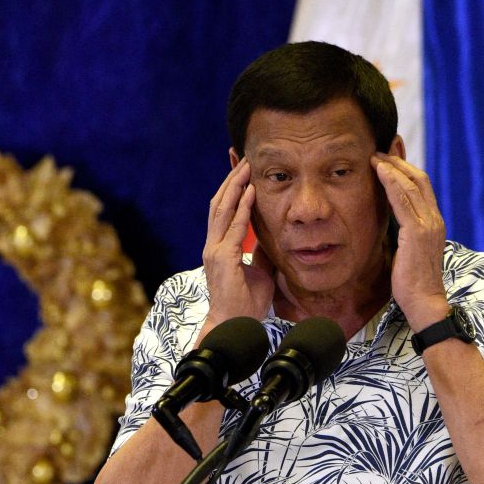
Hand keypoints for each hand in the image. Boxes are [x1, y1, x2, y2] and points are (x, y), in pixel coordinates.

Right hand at [201, 159, 274, 334]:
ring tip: (246, 167)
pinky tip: (252, 192)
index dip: (231, 188)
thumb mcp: (259, 271)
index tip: (241, 169)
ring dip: (235, 186)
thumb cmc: (245, 303)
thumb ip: (261, 253)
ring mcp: (215, 251)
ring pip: (222, 209)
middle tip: (243, 158)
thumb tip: (270, 237)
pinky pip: (233, 227)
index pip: (223, 210)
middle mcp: (213, 245)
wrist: (234, 326)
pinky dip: (242, 207)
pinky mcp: (222, 259)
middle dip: (231, 179)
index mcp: (219, 247)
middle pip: (219, 203)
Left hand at [372, 153, 448, 329]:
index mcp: (434, 223)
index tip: (391, 155)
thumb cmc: (413, 282)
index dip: (406, 168)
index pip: (422, 187)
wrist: (424, 303)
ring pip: (411, 185)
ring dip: (392, 167)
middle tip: (381, 148)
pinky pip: (403, 200)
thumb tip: (393, 221)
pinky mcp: (417, 233)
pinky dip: (391, 182)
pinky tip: (379, 171)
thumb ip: (405, 232)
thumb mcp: (409, 250)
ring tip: (376, 155)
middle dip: (399, 161)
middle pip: (419, 179)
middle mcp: (435, 220)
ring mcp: (428, 225)